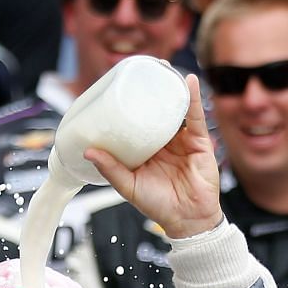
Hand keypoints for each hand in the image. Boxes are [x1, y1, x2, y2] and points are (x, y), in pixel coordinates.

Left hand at [84, 75, 221, 240]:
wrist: (187, 219)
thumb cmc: (158, 205)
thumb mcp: (128, 186)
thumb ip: (111, 168)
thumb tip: (88, 150)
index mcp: (145, 149)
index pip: (135, 122)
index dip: (128, 105)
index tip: (118, 88)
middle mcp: (163, 141)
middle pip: (155, 111)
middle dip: (149, 91)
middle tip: (139, 72)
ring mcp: (181, 139)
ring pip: (175, 109)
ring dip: (170, 88)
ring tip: (162, 68)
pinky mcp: (198, 141)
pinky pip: (195, 116)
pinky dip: (192, 98)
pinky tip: (188, 82)